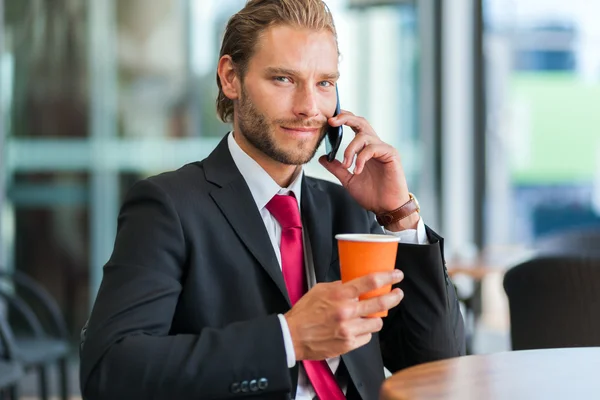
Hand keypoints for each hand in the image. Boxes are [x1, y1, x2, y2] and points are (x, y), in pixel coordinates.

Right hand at [284, 270, 403, 360]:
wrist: (292, 336)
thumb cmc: (304, 313)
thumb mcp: (320, 290)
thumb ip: (339, 286)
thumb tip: (355, 282)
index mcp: (339, 295)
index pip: (371, 282)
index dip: (388, 277)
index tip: (396, 275)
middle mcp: (346, 312)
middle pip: (380, 303)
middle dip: (394, 297)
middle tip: (398, 294)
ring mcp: (349, 330)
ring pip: (376, 322)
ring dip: (376, 317)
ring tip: (371, 314)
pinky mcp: (348, 344)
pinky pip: (367, 336)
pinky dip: (364, 331)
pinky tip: (357, 328)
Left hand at [319, 111, 409, 214]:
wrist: (386, 208)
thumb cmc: (371, 195)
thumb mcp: (348, 180)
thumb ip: (336, 168)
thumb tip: (322, 157)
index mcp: (365, 149)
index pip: (354, 127)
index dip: (343, 119)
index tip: (328, 120)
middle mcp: (375, 145)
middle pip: (361, 122)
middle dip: (345, 118)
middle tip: (331, 121)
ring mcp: (383, 149)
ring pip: (364, 136)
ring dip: (350, 149)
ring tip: (346, 165)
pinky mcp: (391, 154)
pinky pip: (372, 148)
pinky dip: (361, 158)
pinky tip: (357, 170)